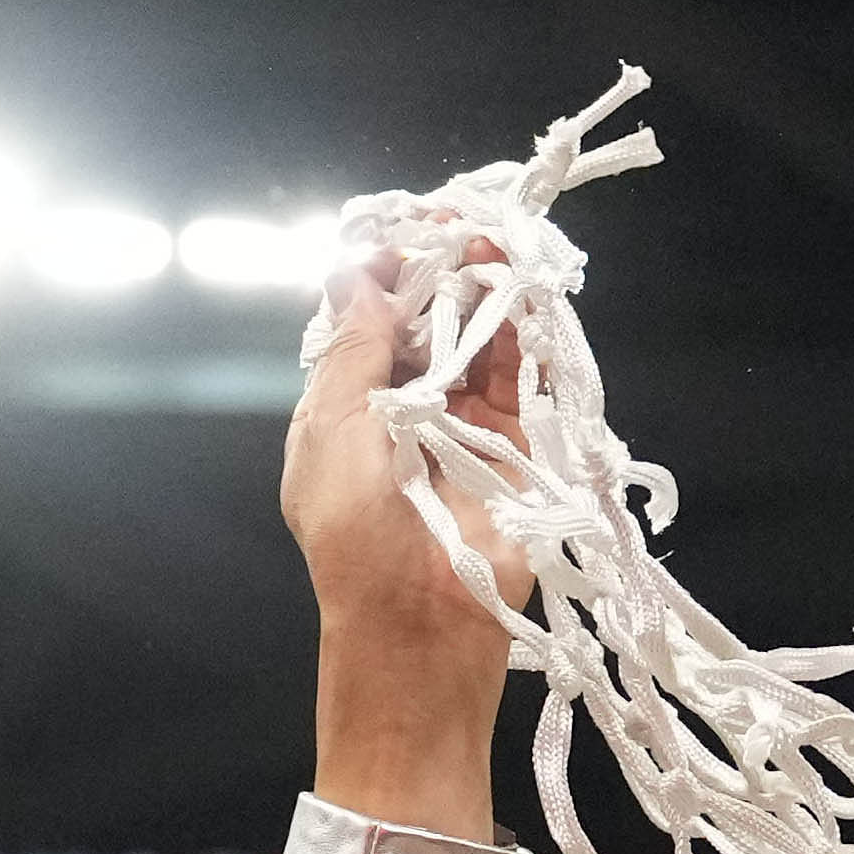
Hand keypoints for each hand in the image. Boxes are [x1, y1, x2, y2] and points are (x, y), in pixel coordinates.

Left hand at [282, 240, 530, 840]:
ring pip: (476, 338)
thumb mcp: (333, 431)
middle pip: (427, 320)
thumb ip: (353, 349)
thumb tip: (358, 271)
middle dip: (440, 272)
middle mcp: (403, 410)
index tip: (404, 232)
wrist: (420, 626)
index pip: (367, 322)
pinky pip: (519, 372)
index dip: (385, 272)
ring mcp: (461, 425)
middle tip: (458, 228)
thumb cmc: (357, 537)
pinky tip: (518, 284)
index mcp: (345, 409)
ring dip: (483, 289)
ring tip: (492, 245)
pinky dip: (520, 327)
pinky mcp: (514, 443)